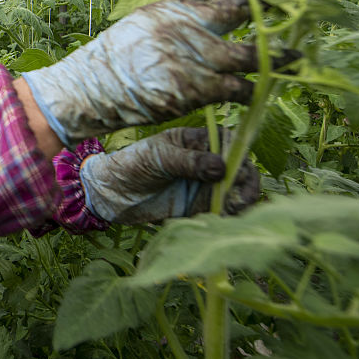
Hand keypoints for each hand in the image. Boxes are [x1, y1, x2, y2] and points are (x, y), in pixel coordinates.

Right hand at [22, 0, 257, 147]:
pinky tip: (265, 90)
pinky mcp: (196, 87)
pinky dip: (252, 89)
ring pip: (249, 52)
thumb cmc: (113, 61)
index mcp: (170, 8)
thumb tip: (194, 15)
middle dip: (268, 2)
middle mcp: (185, 26)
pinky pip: (237, 87)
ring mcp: (193, 56)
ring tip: (298, 54)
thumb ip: (171, 18)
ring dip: (276, 54)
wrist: (92, 87)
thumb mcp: (140, 25)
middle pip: (238, 8)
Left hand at [81, 128, 258, 223]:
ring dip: (241, 199)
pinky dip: (229, 214)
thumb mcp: (160, 158)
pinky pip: (224, 209)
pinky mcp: (202, 206)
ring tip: (233, 209)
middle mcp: (207, 160)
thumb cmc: (133, 164)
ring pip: (236, 190)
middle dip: (244, 181)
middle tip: (240, 196)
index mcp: (198, 140)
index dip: (239, 153)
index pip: (229, 141)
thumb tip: (222, 167)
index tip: (237, 167)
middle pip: (239, 167)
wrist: (113, 193)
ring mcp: (206, 184)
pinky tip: (225, 219)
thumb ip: (189, 161)